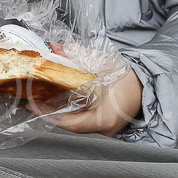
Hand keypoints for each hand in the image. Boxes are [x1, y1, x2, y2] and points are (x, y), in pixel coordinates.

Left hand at [28, 66, 142, 136]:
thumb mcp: (103, 65)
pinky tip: (55, 102)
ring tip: (38, 99)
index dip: (48, 114)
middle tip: (30, 100)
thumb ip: (78, 57)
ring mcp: (105, 130)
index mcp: (104, 118)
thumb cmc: (127, 77)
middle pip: (70, 124)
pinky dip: (68, 112)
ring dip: (57, 112)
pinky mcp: (104, 125)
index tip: (32, 104)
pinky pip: (82, 121)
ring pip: (75, 123)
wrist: (147, 83)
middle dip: (49, 112)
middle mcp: (104, 129)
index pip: (70, 123)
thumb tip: (56, 47)